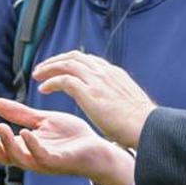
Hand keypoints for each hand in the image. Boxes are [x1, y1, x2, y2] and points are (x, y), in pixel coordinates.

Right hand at [0, 98, 134, 184]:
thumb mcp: (42, 121)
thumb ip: (20, 114)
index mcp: (25, 148)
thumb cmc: (71, 137)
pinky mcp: (59, 162)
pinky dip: (32, 146)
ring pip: (18, 158)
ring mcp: (44, 162)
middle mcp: (31, 158)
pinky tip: (25, 133)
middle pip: (2, 156)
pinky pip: (42, 157)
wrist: (99, 148)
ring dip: (6, 144)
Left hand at [30, 50, 154, 147]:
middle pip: (74, 57)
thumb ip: (118, 99)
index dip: (71, 62)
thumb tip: (115, 109)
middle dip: (56, 60)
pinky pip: (63, 80)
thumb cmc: (141, 124)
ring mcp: (97, 81)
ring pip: (66, 64)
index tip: (61, 68)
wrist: (147, 127)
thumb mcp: (130, 104)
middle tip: (42, 69)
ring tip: (37, 76)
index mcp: (115, 74)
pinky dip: (51, 82)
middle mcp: (105, 72)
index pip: (89, 60)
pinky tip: (43, 89)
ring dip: (49, 68)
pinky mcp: (89, 92)